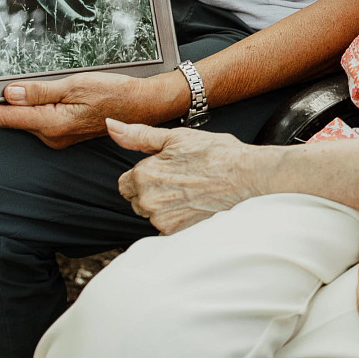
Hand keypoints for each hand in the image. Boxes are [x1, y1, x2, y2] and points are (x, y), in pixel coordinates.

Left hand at [0, 70, 182, 147]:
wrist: (144, 106)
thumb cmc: (116, 93)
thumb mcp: (76, 84)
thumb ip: (40, 91)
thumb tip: (9, 93)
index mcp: (51, 124)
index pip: (5, 117)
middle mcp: (51, 135)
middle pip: (12, 119)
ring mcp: (58, 137)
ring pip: (25, 120)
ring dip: (12, 106)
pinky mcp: (64, 133)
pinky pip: (39, 121)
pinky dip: (29, 109)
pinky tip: (27, 97)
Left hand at [111, 120, 277, 233]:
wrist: (246, 176)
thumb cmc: (215, 153)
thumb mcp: (174, 137)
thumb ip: (138, 135)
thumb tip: (111, 125)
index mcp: (143, 175)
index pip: (125, 182)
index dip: (145, 172)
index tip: (165, 168)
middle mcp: (148, 201)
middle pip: (137, 199)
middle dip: (152, 189)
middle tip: (180, 177)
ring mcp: (162, 219)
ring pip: (152, 212)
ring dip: (164, 204)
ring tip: (189, 190)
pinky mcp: (177, 232)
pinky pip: (166, 225)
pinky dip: (176, 217)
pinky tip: (193, 204)